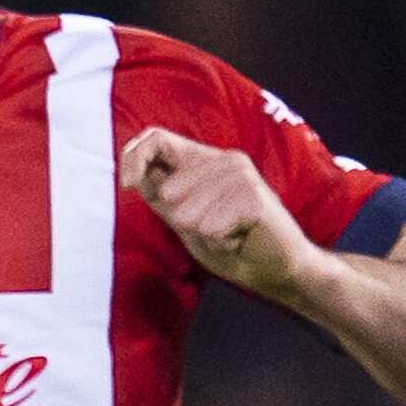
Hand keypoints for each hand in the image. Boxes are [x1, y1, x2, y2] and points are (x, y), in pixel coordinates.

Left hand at [118, 127, 317, 301]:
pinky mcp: (254, 197)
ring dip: (205, 235)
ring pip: (190, 214)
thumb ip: (161, 195)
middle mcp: (223, 159)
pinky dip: (221, 243)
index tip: (127, 185)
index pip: (156, 138)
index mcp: (202, 160)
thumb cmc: (230, 242)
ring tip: (228, 234)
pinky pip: (212, 229)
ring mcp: (242, 175)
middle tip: (214, 228)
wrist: (277, 268)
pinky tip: (239, 239)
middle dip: (182, 222)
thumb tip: (132, 176)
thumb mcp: (184, 218)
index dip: (134, 158)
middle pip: (169, 189)